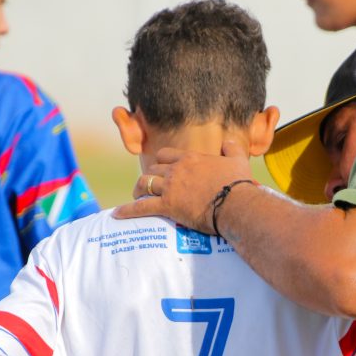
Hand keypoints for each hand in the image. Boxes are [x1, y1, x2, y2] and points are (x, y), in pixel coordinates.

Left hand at [113, 141, 253, 232]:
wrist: (236, 204)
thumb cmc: (239, 184)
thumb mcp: (239, 160)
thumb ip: (233, 148)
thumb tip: (230, 141)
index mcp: (190, 158)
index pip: (166, 155)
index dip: (161, 162)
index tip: (161, 169)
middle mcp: (176, 170)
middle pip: (153, 168)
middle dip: (150, 176)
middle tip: (149, 185)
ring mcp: (170, 187)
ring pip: (145, 183)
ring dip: (138, 189)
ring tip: (136, 196)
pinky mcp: (168, 206)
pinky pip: (142, 207)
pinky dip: (128, 210)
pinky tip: (117, 214)